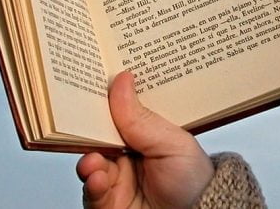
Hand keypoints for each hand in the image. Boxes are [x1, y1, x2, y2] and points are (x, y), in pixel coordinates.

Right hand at [76, 72, 214, 208]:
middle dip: (90, 128)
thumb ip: (141, 119)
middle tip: (85, 120)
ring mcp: (116, 178)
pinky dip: (91, 182)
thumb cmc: (195, 183)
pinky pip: (90, 190)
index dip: (106, 100)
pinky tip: (98, 176)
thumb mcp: (173, 144)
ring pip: (91, 162)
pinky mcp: (106, 201)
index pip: (120, 112)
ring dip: (89, 158)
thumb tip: (121, 82)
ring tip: (96, 159)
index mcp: (147, 134)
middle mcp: (129, 154)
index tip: (94, 83)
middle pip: (99, 136)